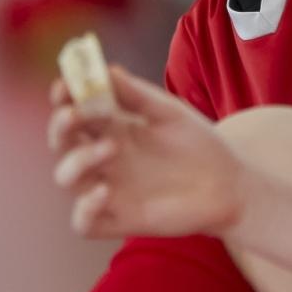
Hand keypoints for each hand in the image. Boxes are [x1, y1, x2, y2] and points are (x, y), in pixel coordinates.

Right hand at [48, 67, 245, 238]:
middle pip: (62, 144)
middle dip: (61, 126)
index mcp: (113, 128)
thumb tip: (105, 68)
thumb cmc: (198, 145)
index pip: (74, 111)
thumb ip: (137, 95)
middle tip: (75, 113)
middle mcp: (104, 159)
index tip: (64, 84)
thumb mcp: (169, 113)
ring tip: (110, 147)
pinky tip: (104, 191)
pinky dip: (84, 209)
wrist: (230, 185)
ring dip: (78, 160)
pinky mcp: (120, 220)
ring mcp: (109, 190)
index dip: (63, 98)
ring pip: (67, 179)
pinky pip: (84, 223)